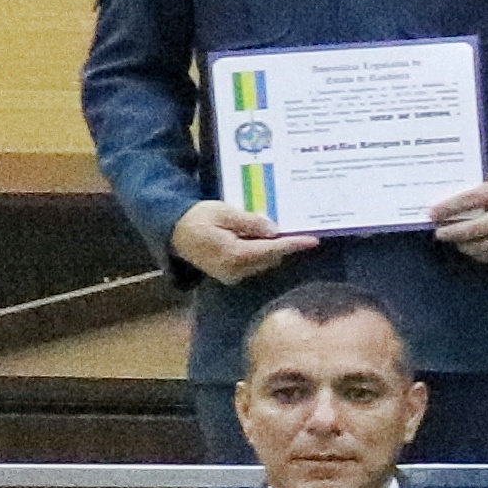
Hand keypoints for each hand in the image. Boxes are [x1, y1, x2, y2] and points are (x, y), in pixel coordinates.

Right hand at [171, 197, 305, 282]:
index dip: (293, 244)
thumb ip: (250, 222)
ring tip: (266, 229)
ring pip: (264, 262)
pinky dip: (259, 252)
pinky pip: (254, 264)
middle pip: (271, 258)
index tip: (313, 240)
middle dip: (281, 244)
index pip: (272, 250)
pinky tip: (255, 238)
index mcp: (234, 255)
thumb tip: (274, 230)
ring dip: (270, 248)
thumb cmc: (198, 218)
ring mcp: (232, 276)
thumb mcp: (224, 212)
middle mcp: (235, 271)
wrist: (174, 231)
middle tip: (290, 225)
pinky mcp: (230, 276)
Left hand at [427, 171, 487, 264]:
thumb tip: (444, 197)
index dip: (451, 207)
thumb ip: (476, 186)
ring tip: (454, 240)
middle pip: (481, 227)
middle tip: (439, 233)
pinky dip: (480, 254)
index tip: (432, 213)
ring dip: (466, 245)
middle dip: (456, 232)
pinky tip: (470, 248)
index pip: (474, 198)